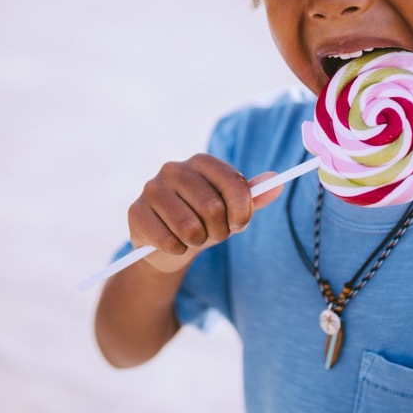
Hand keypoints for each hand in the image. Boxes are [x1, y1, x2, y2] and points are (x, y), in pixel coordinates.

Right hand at [128, 154, 281, 273]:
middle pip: (213, 207)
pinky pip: (168, 241)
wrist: (169, 245)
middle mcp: (173, 169)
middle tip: (213, 233)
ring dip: (198, 242)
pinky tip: (173, 244)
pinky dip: (177, 250)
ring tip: (193, 238)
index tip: (239, 224)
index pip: (233, 182)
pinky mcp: (136, 212)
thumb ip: (253, 197)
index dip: (242, 210)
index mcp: (201, 162)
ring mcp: (151, 189)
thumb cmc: (205, 222)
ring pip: (190, 227)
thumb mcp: (231, 210)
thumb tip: (276, 182)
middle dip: (219, 230)